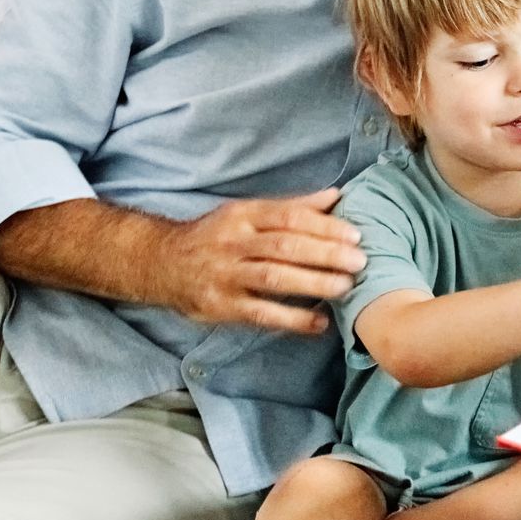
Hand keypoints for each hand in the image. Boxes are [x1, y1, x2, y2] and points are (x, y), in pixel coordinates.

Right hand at [157, 188, 364, 333]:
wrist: (160, 263)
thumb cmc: (216, 236)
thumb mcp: (247, 214)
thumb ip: (293, 207)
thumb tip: (336, 196)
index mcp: (243, 215)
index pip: (288, 217)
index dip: (324, 226)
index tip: (355, 235)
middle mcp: (233, 243)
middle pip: (284, 246)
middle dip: (325, 254)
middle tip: (360, 261)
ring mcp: (225, 275)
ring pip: (273, 278)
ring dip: (313, 283)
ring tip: (346, 287)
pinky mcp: (220, 306)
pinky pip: (260, 314)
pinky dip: (292, 320)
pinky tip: (319, 323)